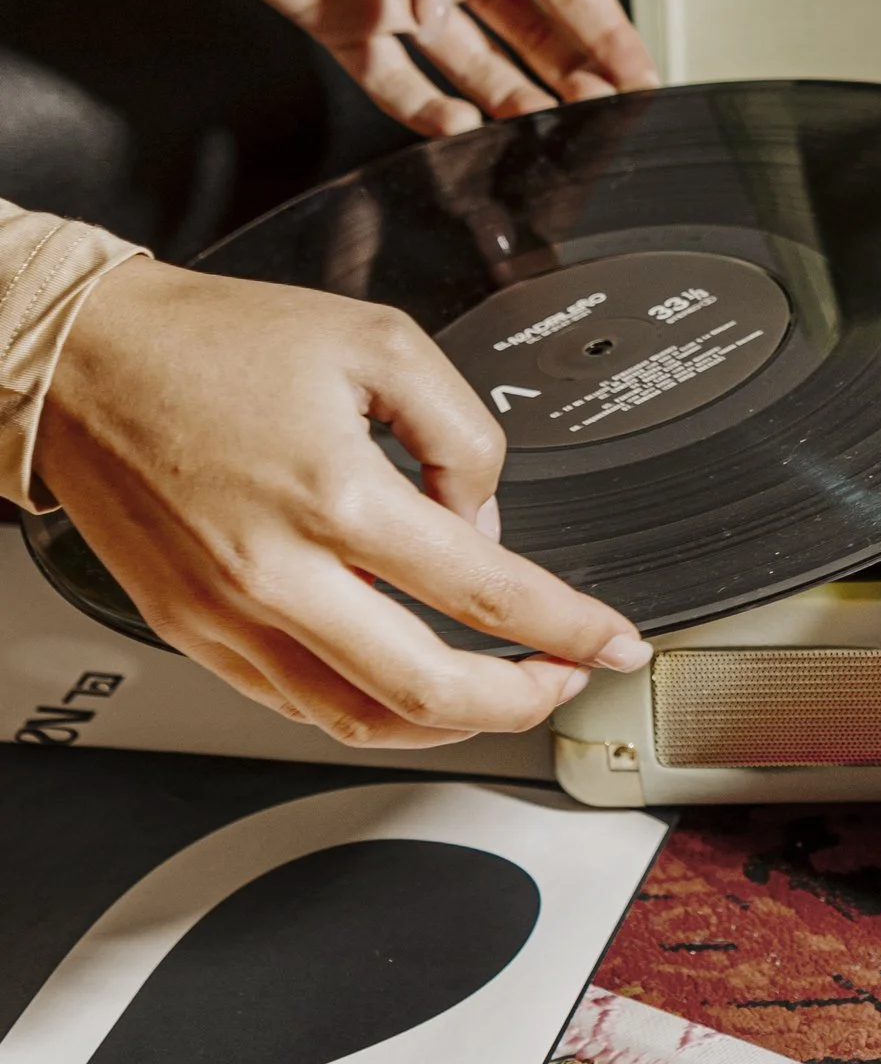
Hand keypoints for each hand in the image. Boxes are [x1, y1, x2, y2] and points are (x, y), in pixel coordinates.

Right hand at [37, 262, 651, 746]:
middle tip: (565, 678)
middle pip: (429, 691)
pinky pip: (295, 703)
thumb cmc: (215, 343)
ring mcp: (230, 616)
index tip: (611, 641)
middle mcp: (280, 572)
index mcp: (337, 495)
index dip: (570, 627)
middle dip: (522, 700)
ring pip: (360, 719)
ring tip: (497, 687)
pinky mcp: (195, 633)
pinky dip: (365, 708)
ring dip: (446, 721)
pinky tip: (402, 677)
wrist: (85, 361)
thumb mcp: (379, 342)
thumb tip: (485, 518)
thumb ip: (461, 432)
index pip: (487, 592)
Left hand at [188, 0, 657, 139]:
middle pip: (531, 31)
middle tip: (606, 115)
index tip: (637, 70)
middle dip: (574, 74)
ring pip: (476, 66)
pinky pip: (400, 85)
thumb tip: (443, 3)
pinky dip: (430, 115)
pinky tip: (461, 131)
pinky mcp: (349, 29)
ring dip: (514, 101)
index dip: (603, 26)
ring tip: (548, 137)